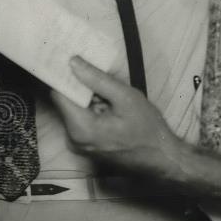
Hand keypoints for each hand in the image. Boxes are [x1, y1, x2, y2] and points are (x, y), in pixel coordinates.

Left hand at [51, 56, 184, 173]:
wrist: (162, 159)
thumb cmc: (148, 130)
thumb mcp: (125, 97)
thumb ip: (97, 79)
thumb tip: (73, 62)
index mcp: (80, 128)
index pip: (58, 94)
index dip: (63, 76)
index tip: (70, 60)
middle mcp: (73, 139)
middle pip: (65, 103)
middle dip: (79, 88)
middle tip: (96, 75)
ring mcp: (78, 145)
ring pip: (73, 111)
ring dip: (87, 99)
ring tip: (108, 95)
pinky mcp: (85, 146)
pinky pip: (80, 121)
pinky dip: (91, 111)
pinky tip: (108, 107)